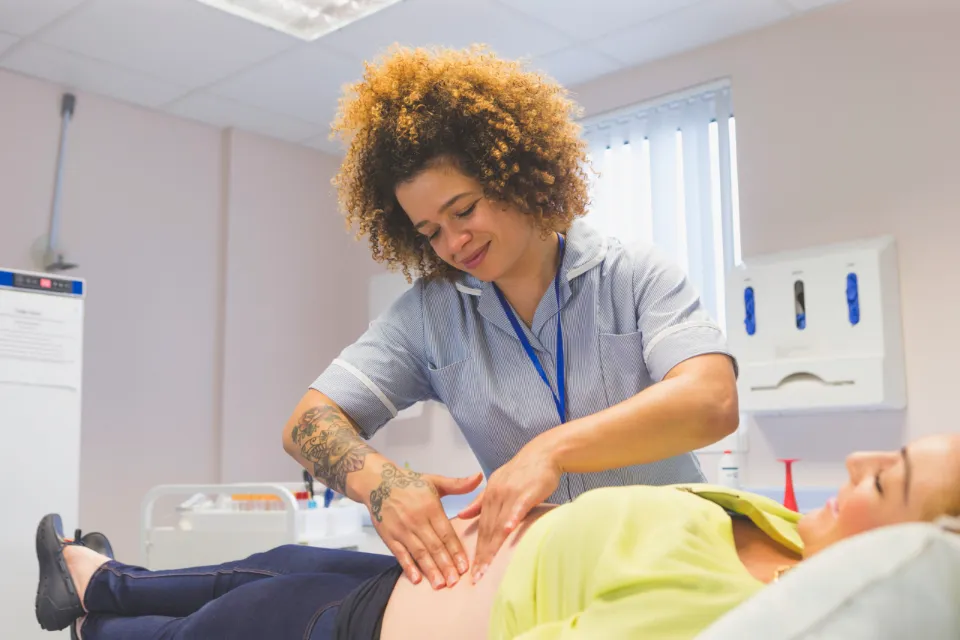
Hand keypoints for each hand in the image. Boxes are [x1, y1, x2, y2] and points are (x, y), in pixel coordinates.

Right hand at [367, 463, 482, 588]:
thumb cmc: (410, 483)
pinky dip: (408, 567)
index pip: (446, 533)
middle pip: (434, 546)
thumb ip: (458, 484)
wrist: (378, 482)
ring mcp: (402, 529)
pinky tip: (416, 579)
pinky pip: (400, 554)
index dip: (456, 551)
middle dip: (445, 565)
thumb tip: (479, 477)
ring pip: (419, 552)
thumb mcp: (435, 481)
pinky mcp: (389, 536)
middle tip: (455, 582)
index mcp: (430, 507)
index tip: (465, 566)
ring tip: (440, 585)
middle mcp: (416, 520)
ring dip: (430, 570)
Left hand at [457, 441, 561, 582]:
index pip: (481, 528)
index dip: (476, 550)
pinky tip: (507, 531)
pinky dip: (512, 519)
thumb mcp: (497, 483)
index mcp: (489, 495)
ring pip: (499, 524)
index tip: (472, 571)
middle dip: (482, 556)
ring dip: (492, 546)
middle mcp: (496, 495)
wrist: (543, 453)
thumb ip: (480, 501)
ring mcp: (510, 494)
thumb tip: (462, 515)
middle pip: (487, 530)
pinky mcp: (526, 492)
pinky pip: (518, 508)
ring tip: (487, 566)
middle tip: (476, 577)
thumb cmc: (523, 471)